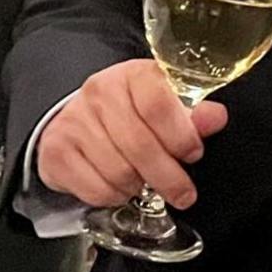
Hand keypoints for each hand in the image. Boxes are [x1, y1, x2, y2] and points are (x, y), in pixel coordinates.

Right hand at [38, 59, 227, 209]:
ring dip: (139, 186)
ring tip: (145, 181)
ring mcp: (73, 122)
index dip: (181, 136)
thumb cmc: (131, 111)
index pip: (158, 104)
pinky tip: (121, 186)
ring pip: (118, 172)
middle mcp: (99, 93)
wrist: (79, 116)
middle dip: (168, 177)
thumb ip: (194, 114)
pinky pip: (95, 189)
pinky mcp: (56, 152)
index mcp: (133, 75)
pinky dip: (114, 196)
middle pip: (140, 145)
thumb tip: (216, 118)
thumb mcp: (166, 104)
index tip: (193, 154)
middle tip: (184, 192)